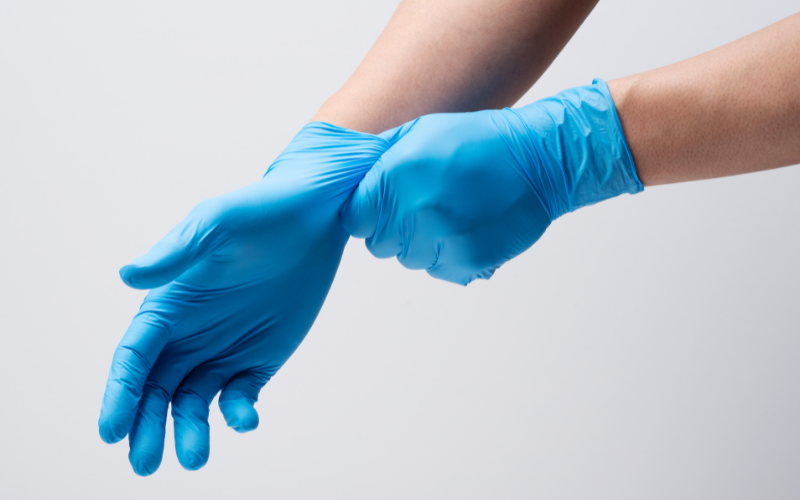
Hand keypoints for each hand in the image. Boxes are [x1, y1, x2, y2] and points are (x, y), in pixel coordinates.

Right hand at [98, 123, 387, 475]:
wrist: (315, 219)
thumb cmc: (258, 213)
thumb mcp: (216, 225)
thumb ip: (175, 254)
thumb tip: (126, 276)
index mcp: (168, 306)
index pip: (133, 358)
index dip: (118, 394)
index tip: (110, 430)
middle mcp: (189, 335)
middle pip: (156, 391)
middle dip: (145, 427)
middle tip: (145, 463)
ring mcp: (223, 350)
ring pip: (194, 403)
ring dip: (190, 432)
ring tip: (194, 459)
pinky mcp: (259, 360)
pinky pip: (241, 396)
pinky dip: (239, 413)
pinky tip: (247, 419)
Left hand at [341, 79, 642, 284]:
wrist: (539, 160)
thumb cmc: (480, 141)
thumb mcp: (422, 131)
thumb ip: (381, 158)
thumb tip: (354, 180)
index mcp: (399, 174)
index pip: (355, 217)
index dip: (367, 213)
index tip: (382, 207)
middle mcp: (416, 209)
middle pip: (378, 243)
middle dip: (392, 229)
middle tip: (420, 208)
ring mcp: (442, 238)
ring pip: (408, 258)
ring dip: (420, 243)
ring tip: (448, 215)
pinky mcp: (468, 260)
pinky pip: (438, 269)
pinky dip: (447, 255)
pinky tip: (465, 229)